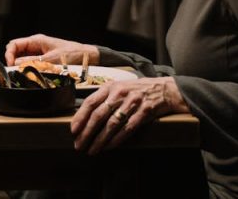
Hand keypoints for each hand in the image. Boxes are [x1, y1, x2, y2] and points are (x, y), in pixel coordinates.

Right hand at [4, 33, 98, 66]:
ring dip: (21, 66)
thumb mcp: (53, 59)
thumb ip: (35, 61)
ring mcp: (39, 52)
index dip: (9, 54)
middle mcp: (36, 45)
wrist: (87, 57)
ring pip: (23, 59)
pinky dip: (28, 69)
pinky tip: (31, 74)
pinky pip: (31, 63)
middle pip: (16, 51)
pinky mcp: (43, 60)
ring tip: (24, 74)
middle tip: (15, 71)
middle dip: (13, 61)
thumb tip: (18, 63)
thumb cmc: (73, 54)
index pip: (15, 44)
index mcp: (37, 40)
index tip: (10, 65)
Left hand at [70, 76, 188, 154]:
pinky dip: (117, 139)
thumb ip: (104, 98)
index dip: (80, 117)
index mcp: (110, 87)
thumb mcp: (118, 87)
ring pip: (112, 124)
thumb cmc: (136, 90)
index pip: (90, 102)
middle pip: (99, 115)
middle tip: (79, 145)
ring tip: (92, 150)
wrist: (164, 89)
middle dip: (87, 132)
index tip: (73, 130)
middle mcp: (119, 94)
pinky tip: (109, 147)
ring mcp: (132, 103)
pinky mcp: (144, 112)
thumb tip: (85, 115)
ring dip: (100, 140)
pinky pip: (128, 129)